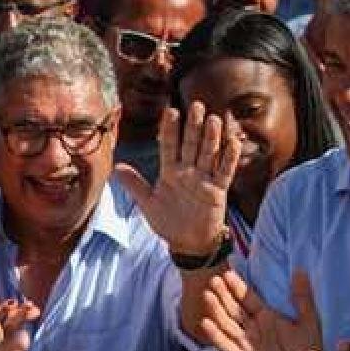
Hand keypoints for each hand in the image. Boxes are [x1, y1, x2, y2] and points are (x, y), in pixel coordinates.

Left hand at [116, 102, 239, 256]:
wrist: (188, 244)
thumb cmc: (168, 223)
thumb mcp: (148, 204)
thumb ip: (135, 185)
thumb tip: (116, 168)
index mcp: (170, 172)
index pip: (169, 146)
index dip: (170, 130)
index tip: (170, 111)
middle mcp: (188, 172)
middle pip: (191, 145)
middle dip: (193, 126)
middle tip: (196, 106)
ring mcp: (204, 179)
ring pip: (208, 154)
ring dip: (211, 138)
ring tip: (214, 119)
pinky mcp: (218, 191)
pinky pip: (224, 172)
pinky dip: (229, 158)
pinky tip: (233, 142)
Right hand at [198, 267, 320, 350]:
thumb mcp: (308, 321)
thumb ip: (302, 297)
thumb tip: (299, 270)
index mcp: (266, 318)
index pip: (247, 298)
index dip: (238, 286)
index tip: (228, 272)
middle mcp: (252, 329)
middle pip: (233, 308)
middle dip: (223, 294)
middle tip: (214, 278)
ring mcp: (245, 344)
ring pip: (226, 323)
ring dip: (216, 310)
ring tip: (207, 294)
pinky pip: (226, 345)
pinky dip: (215, 335)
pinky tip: (206, 323)